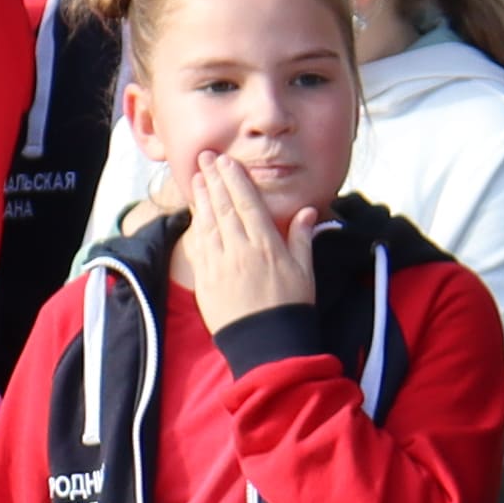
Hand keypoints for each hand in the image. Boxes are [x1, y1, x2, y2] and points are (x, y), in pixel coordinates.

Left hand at [177, 150, 316, 319]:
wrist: (267, 344)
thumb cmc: (290, 307)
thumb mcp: (305, 270)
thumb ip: (302, 237)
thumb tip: (308, 210)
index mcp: (266, 244)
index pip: (247, 202)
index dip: (235, 179)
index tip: (227, 161)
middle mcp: (240, 249)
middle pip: (224, 206)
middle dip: (215, 179)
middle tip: (206, 157)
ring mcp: (219, 263)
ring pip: (208, 222)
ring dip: (203, 197)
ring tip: (199, 177)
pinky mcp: (205, 279)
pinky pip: (199, 244)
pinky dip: (196, 224)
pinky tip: (195, 211)